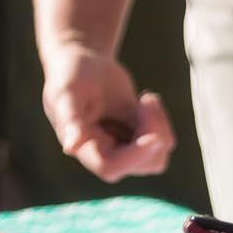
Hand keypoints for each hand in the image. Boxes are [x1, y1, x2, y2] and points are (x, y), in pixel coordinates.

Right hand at [42, 43, 173, 182]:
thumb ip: (71, 119)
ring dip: (159, 125)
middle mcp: (105, 154)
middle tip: (146, 99)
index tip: (153, 138)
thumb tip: (71, 147)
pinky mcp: (139, 138)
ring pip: (158, 155)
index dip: (134, 156)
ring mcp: (124, 149)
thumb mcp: (68, 93)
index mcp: (85, 148)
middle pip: (144, 163)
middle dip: (153, 131)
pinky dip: (161, 120)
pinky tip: (146, 100)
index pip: (110, 167)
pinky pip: (163, 141)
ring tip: (146, 99)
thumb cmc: (70, 76)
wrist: (83, 65)